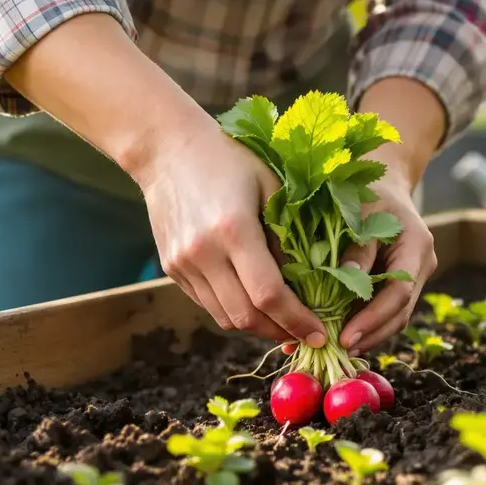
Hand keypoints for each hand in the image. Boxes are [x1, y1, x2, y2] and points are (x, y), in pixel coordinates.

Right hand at [139, 123, 327, 347]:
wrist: (167, 151)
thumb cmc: (230, 160)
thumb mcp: (271, 187)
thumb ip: (288, 236)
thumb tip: (310, 284)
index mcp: (233, 230)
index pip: (268, 295)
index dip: (296, 321)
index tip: (318, 334)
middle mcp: (203, 253)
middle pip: (245, 317)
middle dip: (279, 332)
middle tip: (304, 334)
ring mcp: (182, 264)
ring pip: (224, 317)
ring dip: (256, 327)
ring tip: (282, 322)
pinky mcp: (172, 269)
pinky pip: (208, 304)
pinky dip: (233, 311)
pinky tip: (252, 302)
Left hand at [338, 152, 436, 353]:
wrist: (382, 184)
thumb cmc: (367, 192)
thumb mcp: (359, 210)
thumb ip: (356, 245)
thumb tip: (344, 276)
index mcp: (417, 245)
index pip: (399, 293)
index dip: (373, 319)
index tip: (346, 337)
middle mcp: (421, 266)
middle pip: (399, 313)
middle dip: (369, 335)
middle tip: (337, 350)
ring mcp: (414, 278)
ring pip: (394, 318)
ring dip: (367, 336)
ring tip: (335, 349)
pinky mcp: (399, 285)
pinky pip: (385, 311)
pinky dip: (364, 325)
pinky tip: (338, 335)